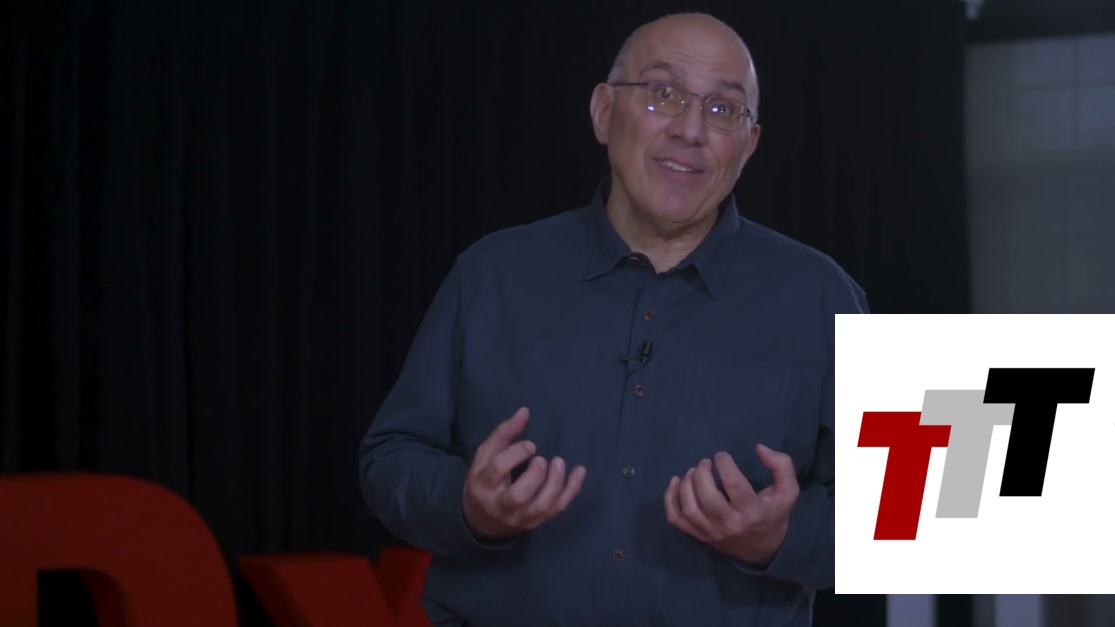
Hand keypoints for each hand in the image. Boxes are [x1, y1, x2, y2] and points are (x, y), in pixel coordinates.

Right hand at [462, 407, 586, 539]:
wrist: (482, 521)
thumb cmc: (484, 482)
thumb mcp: (485, 457)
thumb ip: (503, 434)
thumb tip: (525, 412)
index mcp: (484, 485)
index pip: (498, 469)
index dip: (516, 454)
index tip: (530, 445)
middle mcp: (501, 505)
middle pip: (519, 495)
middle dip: (535, 475)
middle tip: (541, 460)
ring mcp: (521, 517)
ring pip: (541, 506)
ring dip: (555, 484)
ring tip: (559, 463)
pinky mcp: (536, 521)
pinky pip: (557, 509)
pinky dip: (571, 490)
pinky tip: (579, 472)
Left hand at [664, 444, 799, 564]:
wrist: (763, 551)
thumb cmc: (773, 515)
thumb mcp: (788, 492)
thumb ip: (781, 466)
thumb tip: (760, 448)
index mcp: (752, 512)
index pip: (733, 484)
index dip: (724, 464)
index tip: (722, 456)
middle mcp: (729, 524)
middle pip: (707, 497)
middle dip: (702, 473)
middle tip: (705, 463)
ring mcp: (711, 533)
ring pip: (689, 508)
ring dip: (686, 484)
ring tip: (693, 471)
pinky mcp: (699, 536)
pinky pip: (676, 519)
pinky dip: (670, 500)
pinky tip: (675, 483)